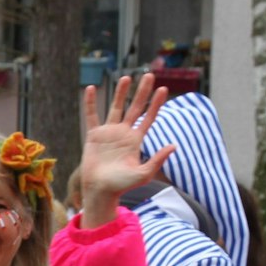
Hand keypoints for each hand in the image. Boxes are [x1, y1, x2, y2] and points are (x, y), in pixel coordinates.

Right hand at [78, 75, 174, 227]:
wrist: (100, 191)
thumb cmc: (121, 186)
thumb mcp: (143, 174)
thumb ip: (157, 160)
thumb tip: (174, 145)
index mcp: (136, 140)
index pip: (149, 118)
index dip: (156, 104)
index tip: (163, 89)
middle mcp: (123, 133)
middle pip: (135, 107)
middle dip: (142, 92)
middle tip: (149, 74)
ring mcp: (108, 133)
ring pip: (115, 107)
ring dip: (120, 92)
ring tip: (126, 77)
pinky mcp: (94, 135)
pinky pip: (92, 115)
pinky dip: (91, 103)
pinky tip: (92, 88)